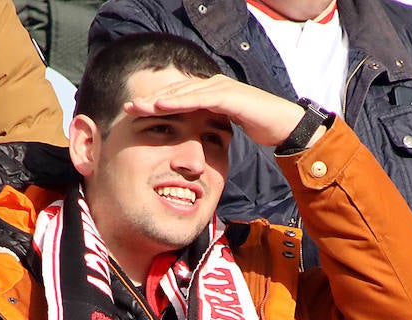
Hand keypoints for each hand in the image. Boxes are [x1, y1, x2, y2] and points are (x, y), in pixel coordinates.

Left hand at [124, 74, 316, 148]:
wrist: (285, 126)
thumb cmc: (259, 126)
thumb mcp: (227, 128)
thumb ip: (210, 128)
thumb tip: (195, 142)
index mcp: (210, 94)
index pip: (177, 97)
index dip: (155, 104)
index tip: (133, 114)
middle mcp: (213, 86)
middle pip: (175, 91)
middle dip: (149, 99)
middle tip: (126, 107)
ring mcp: (220, 88)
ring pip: (182, 92)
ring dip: (158, 99)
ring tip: (137, 106)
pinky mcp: (228, 95)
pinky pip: (198, 98)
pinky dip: (178, 101)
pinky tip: (160, 106)